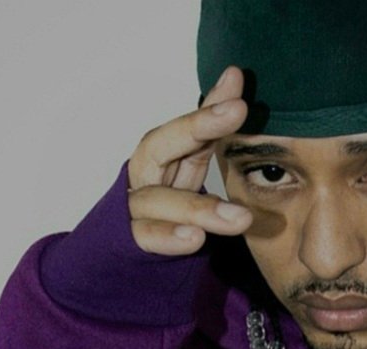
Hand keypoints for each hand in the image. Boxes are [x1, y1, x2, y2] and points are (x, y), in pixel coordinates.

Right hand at [127, 66, 250, 255]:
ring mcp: (133, 208)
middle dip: (197, 126)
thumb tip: (234, 76)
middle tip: (237, 110)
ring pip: (158, 200)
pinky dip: (168, 237)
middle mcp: (143, 176)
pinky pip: (146, 236)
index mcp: (162, 156)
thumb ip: (211, 129)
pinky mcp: (129, 242)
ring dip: (199, 207)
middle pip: (160, 146)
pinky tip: (195, 239)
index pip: (185, 126)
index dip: (209, 107)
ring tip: (241, 218)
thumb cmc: (167, 204)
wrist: (126, 255)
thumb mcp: (191, 164)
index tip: (238, 84)